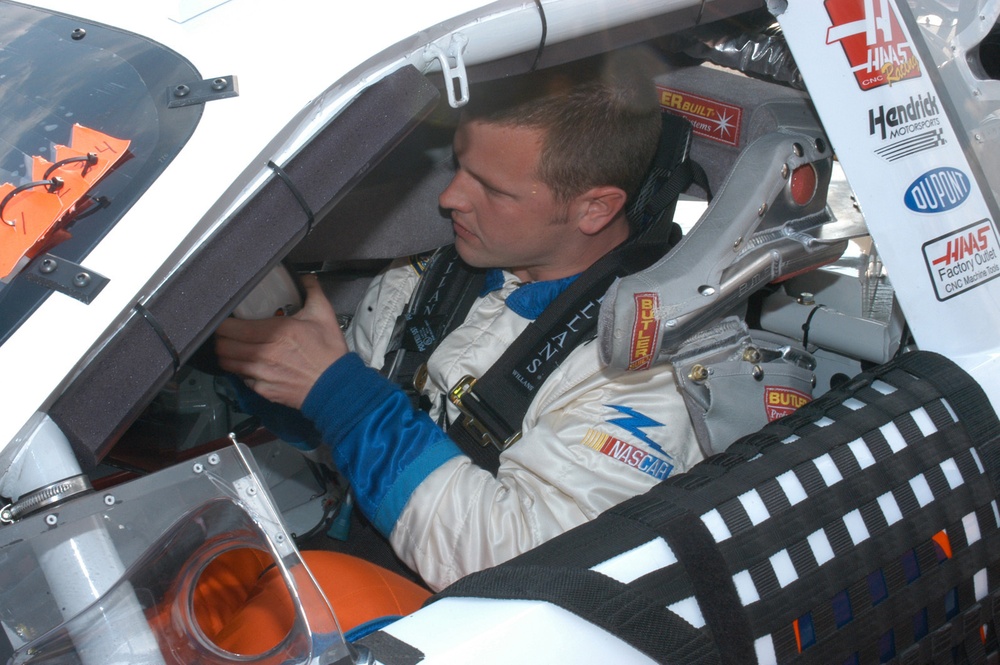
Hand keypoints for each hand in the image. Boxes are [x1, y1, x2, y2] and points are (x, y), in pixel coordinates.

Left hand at [215, 275, 346, 409]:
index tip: (227, 318)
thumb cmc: (329, 351)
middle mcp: (262, 354)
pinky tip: (249, 365)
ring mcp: (260, 374)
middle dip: (221, 337)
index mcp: (274, 332)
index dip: (223, 322)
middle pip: (223, 346)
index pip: (230, 327)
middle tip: (228, 332)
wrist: (336, 387)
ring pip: (227, 363)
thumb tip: (305, 277)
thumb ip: (312, 291)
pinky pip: (241, 378)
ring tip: (234, 347)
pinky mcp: (263, 390)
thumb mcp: (324, 315)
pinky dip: (241, 370)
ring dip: (227, 354)